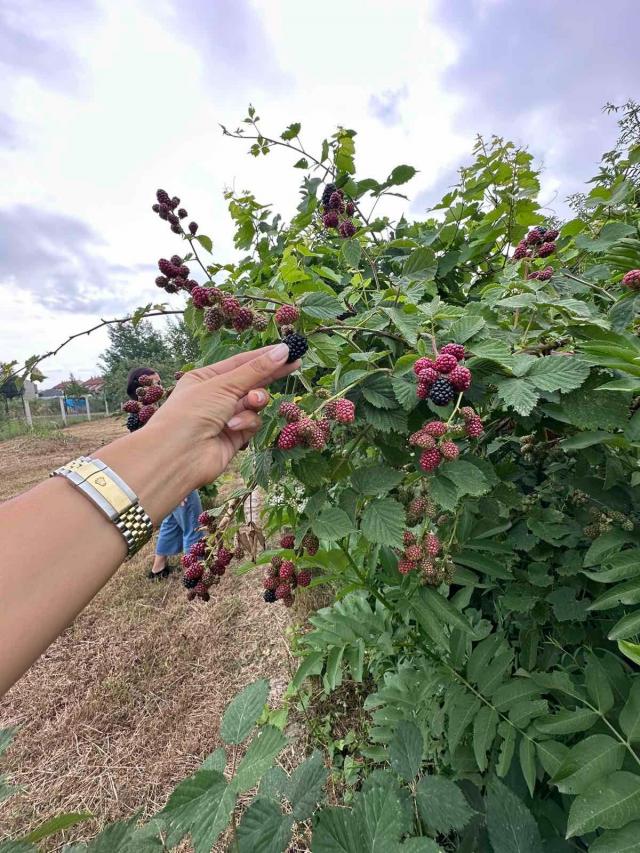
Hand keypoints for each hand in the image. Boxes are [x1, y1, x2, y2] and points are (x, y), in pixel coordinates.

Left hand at [145, 343, 298, 489]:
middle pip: (251, 382)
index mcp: (206, 378)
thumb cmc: (192, 411)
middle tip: (295, 364)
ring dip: (255, 401)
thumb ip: (256, 370)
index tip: (288, 349)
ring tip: (251, 402)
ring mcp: (226, 417)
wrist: (178, 455)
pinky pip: (252, 423)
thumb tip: (283, 350)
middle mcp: (216, 396)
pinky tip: (233, 426)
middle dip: (270, 375)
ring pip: (254, 404)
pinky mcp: (235, 437)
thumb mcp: (224, 384)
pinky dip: (246, 422)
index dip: (264, 356)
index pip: (241, 362)